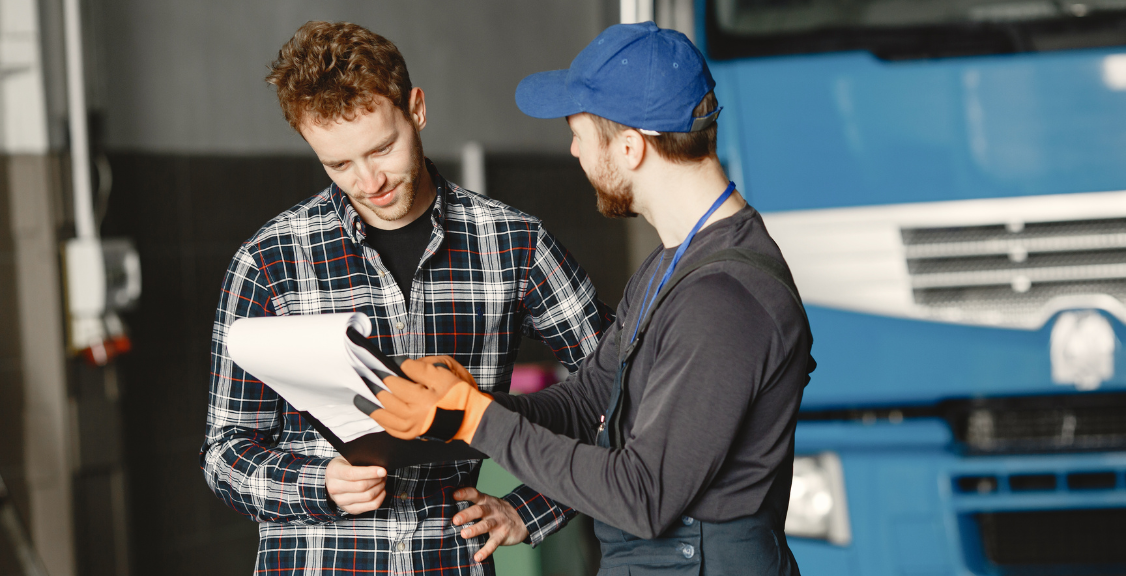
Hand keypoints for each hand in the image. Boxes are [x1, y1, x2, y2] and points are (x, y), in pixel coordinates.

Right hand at [325, 455, 386, 513]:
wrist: (334, 480)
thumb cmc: (344, 466)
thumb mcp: (347, 458)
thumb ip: (360, 460)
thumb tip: (379, 466)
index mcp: (333, 472)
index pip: (352, 474)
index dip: (370, 472)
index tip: (382, 470)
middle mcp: (334, 488)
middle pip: (362, 486)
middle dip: (377, 479)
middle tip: (383, 474)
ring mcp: (341, 501)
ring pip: (368, 496)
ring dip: (379, 487)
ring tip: (382, 480)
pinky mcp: (350, 509)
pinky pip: (371, 505)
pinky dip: (380, 497)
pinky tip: (381, 490)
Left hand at [370, 358, 492, 442]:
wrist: (471, 418)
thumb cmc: (459, 394)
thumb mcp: (444, 373)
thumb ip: (420, 368)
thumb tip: (400, 364)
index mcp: (422, 399)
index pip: (395, 382)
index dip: (384, 372)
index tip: (376, 364)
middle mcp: (414, 416)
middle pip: (386, 399)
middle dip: (373, 387)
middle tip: (362, 378)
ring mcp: (412, 428)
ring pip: (384, 416)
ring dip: (370, 406)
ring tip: (360, 397)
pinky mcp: (413, 435)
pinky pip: (391, 429)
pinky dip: (382, 420)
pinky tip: (376, 413)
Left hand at [452, 487, 529, 561]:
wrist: (523, 518)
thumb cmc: (498, 511)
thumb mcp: (488, 504)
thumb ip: (473, 505)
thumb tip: (449, 510)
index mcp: (486, 501)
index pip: (475, 494)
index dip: (465, 494)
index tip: (454, 495)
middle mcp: (492, 510)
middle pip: (479, 510)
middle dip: (467, 514)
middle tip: (455, 520)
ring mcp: (498, 522)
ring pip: (486, 525)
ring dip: (475, 530)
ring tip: (464, 534)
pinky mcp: (502, 535)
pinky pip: (493, 543)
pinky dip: (486, 551)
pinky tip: (478, 557)